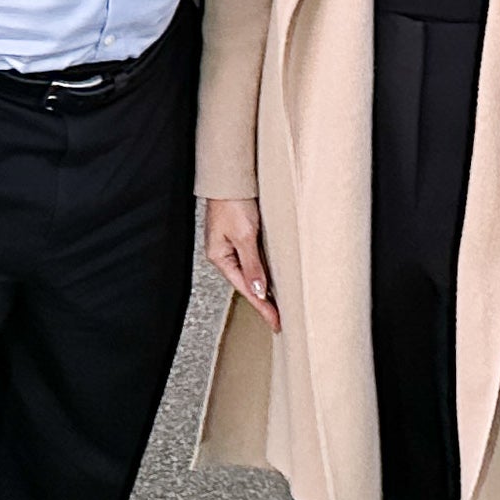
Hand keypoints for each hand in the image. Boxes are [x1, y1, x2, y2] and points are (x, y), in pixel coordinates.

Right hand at [205, 198, 277, 330]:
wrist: (229, 177)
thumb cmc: (232, 202)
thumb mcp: (245, 235)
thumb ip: (252, 264)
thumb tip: (259, 290)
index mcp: (220, 257)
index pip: (245, 288)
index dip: (262, 307)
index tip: (276, 322)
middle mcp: (224, 254)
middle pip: (246, 283)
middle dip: (263, 302)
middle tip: (280, 319)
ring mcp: (231, 246)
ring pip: (250, 273)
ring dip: (264, 288)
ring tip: (278, 306)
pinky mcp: (239, 236)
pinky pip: (252, 260)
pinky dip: (262, 273)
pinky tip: (270, 280)